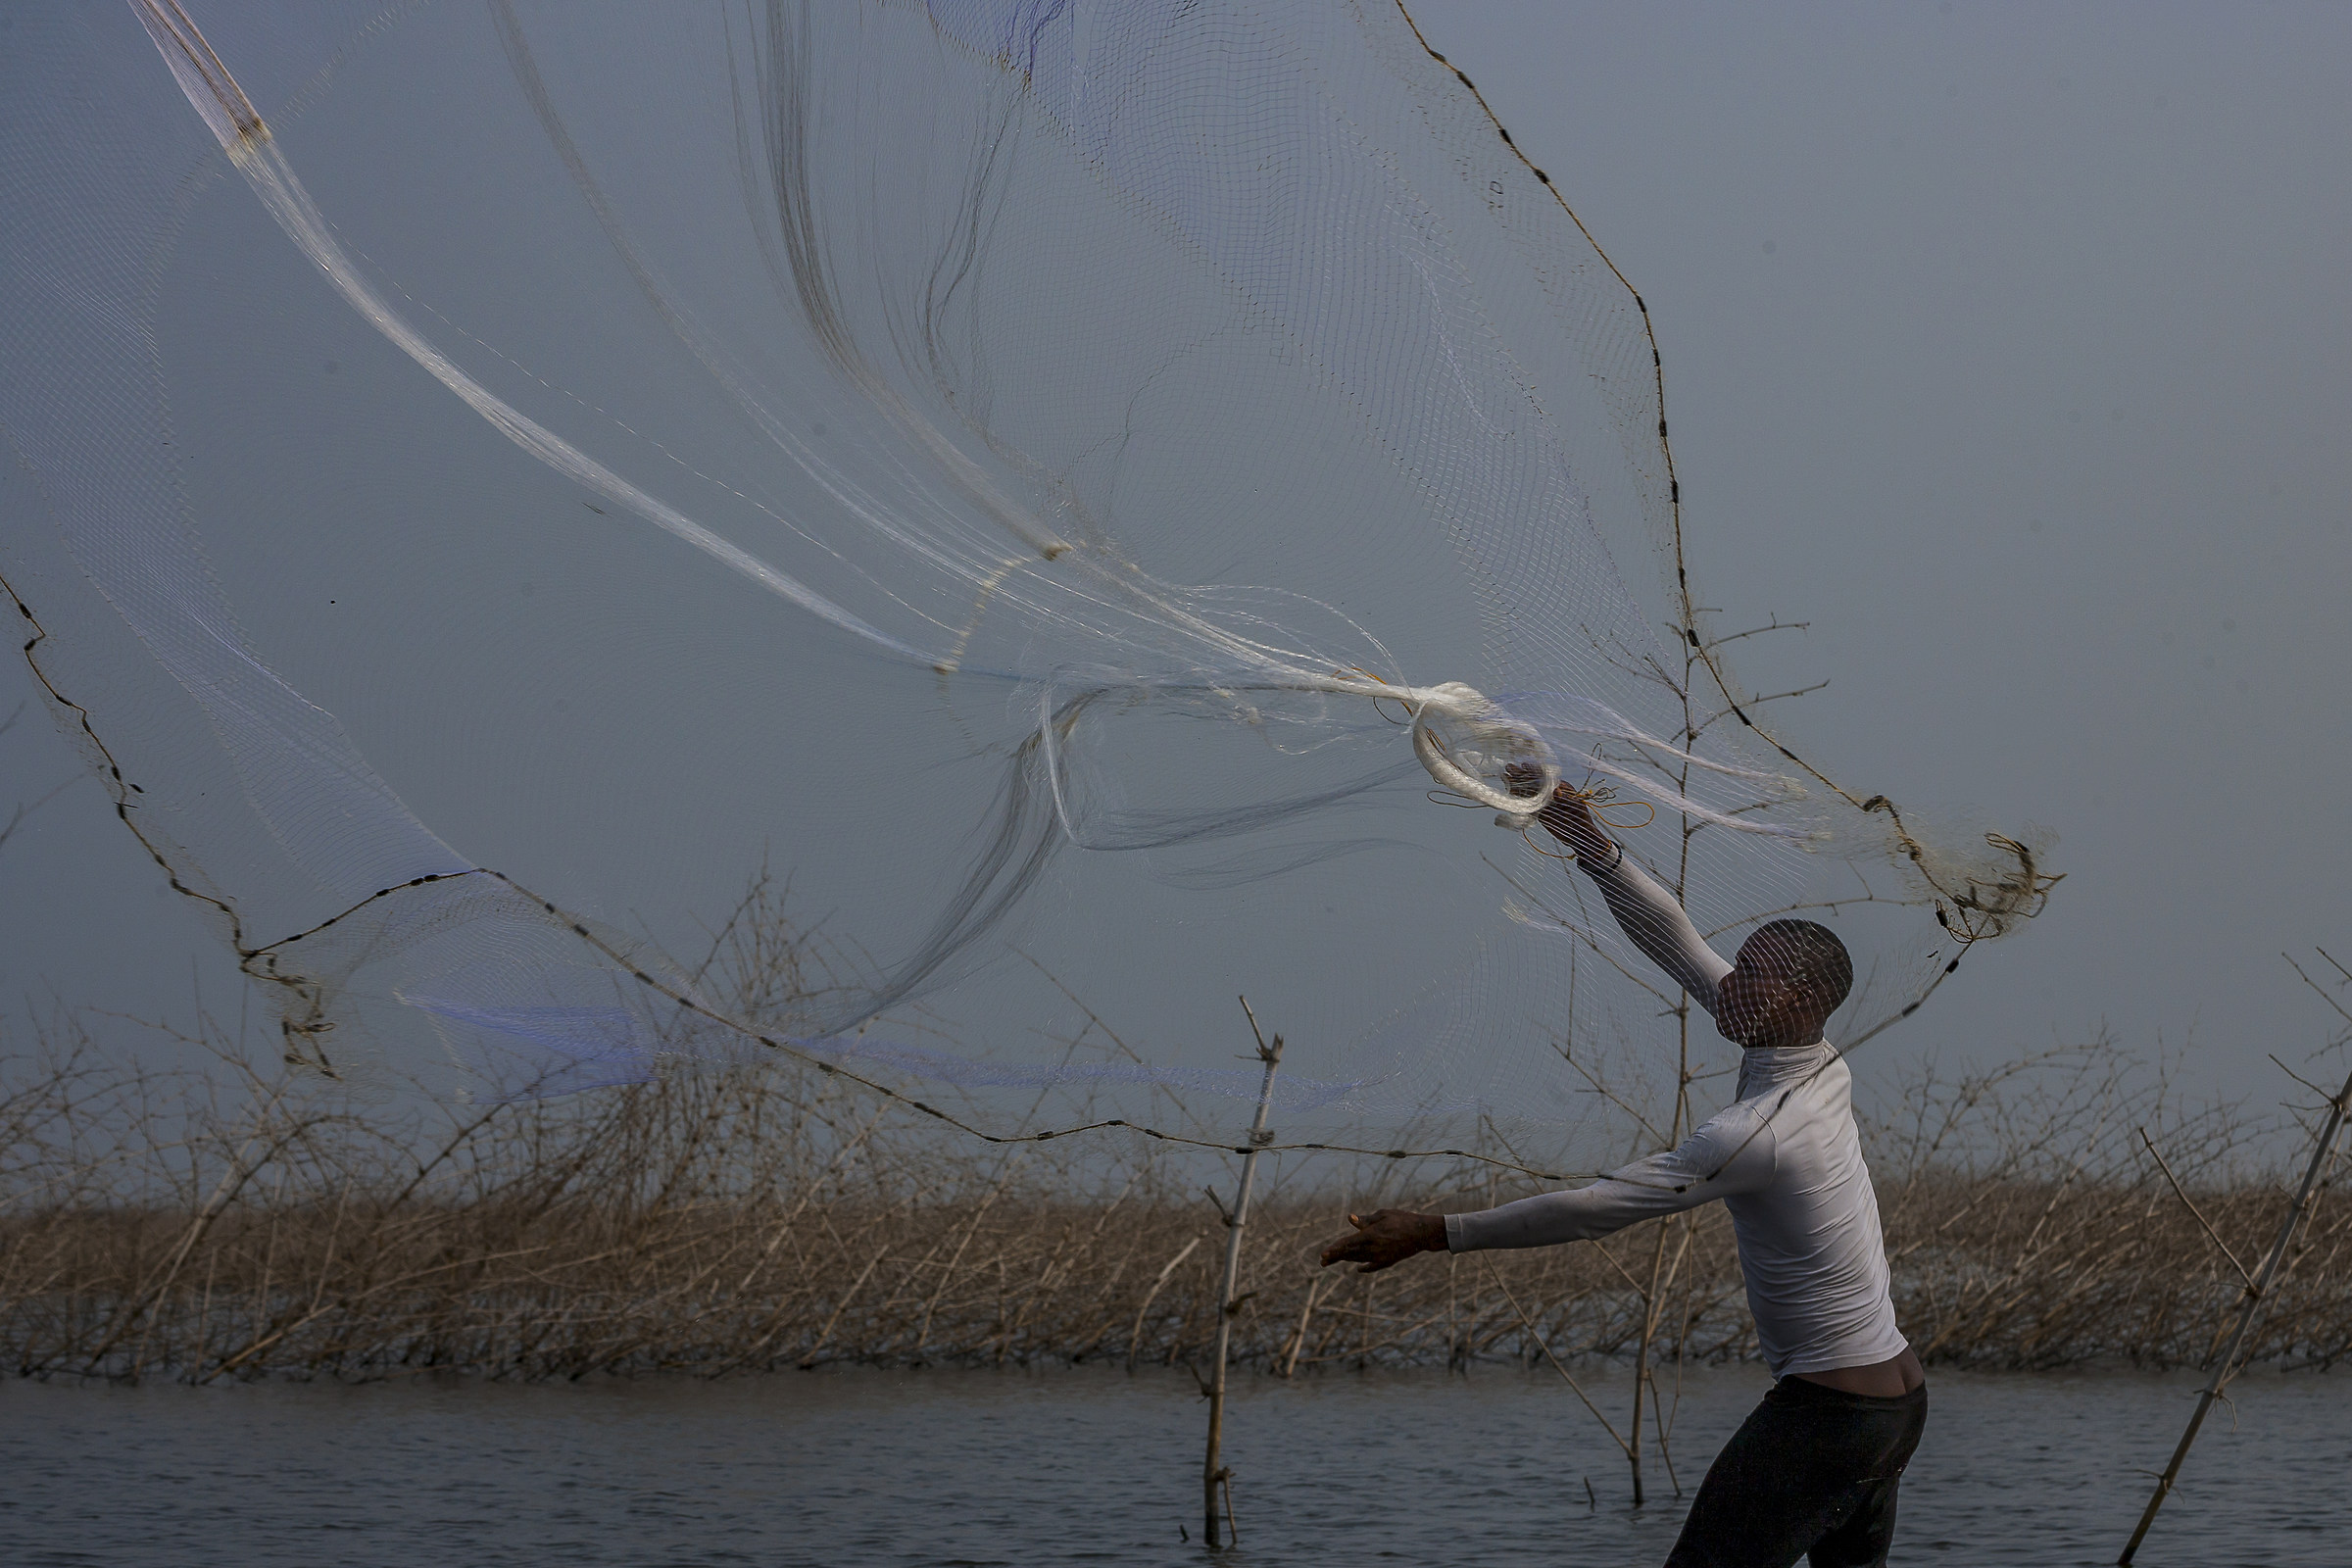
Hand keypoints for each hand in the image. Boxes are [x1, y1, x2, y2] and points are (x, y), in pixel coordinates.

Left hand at [1318, 1208, 1445, 1273]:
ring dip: (1347, 1260)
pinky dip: (1365, 1267)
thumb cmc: (1402, 1219)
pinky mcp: (1388, 1261)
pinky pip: (1373, 1266)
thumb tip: (1350, 1219)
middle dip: (1335, 1257)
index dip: (1334, 1249)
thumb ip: (1365, 1220)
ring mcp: (1381, 1257)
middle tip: (1323, 1262)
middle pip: (1350, 1254)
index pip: (1347, 1244)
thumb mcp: (1383, 1215)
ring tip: (1336, 1259)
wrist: (1422, 1233)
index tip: (1323, 1255)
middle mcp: (1373, 1249)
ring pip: (1359, 1260)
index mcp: (1370, 1236)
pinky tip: (1359, 1269)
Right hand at [1501, 764, 1610, 859]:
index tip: (1524, 765)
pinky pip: (1527, 803)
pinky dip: (1519, 797)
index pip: (1546, 777)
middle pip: (1534, 782)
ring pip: (1529, 791)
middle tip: (1509, 767)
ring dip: (1517, 784)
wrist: (1580, 835)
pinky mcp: (1540, 812)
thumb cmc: (1581, 817)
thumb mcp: (1577, 805)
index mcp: (1561, 787)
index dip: (1535, 771)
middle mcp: (1551, 793)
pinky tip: (1510, 790)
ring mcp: (1545, 802)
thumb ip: (1567, 798)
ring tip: (1505, 776)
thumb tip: (1556, 791)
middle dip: (1522, 774)